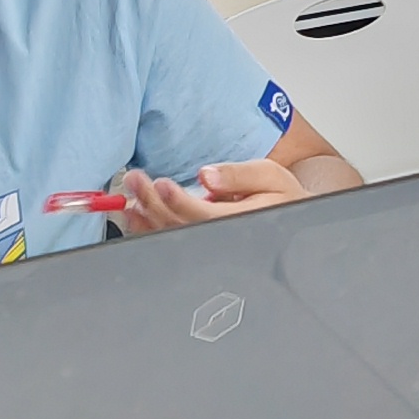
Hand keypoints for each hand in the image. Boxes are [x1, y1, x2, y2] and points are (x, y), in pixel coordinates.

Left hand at [109, 156, 309, 230]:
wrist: (288, 214)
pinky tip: (135, 214)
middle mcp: (220, 235)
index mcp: (241, 220)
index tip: (160, 184)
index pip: (203, 215)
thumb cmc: (281, 195)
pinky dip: (148, 227)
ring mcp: (208, 242)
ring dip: (146, 215)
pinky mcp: (198, 241)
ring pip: (171, 235)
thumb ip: (239, 175)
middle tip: (135, 180)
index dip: (179, 201)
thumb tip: (207, 176)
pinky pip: (168, 239)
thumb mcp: (269, 175)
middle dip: (153, 202)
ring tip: (131, 194)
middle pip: (181, 225)